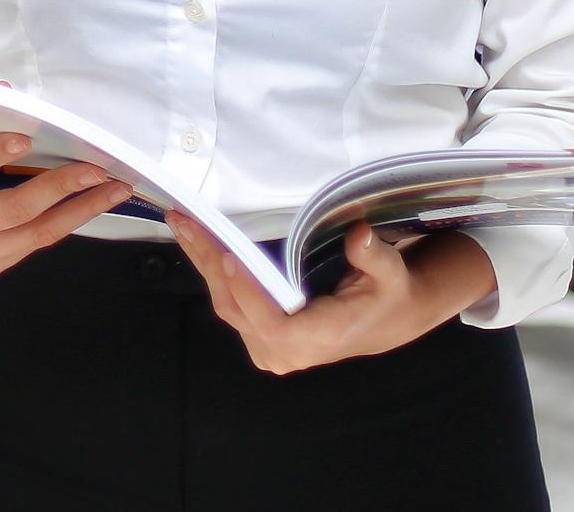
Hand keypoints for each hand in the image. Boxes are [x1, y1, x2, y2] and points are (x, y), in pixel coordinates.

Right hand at [0, 107, 135, 277]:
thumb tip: (6, 94)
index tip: (26, 138)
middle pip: (12, 209)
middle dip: (59, 187)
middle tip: (95, 169)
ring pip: (33, 234)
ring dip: (79, 212)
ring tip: (113, 190)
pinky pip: (33, 244)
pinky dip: (65, 223)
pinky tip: (91, 205)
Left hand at [170, 218, 480, 374]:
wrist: (387, 320)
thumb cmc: (388, 294)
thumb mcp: (390, 273)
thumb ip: (373, 256)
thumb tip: (360, 233)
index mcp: (320, 338)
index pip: (273, 325)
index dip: (248, 295)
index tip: (228, 258)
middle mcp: (289, 352)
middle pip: (237, 310)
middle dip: (208, 262)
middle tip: (185, 221)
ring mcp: (271, 351)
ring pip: (226, 307)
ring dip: (203, 263)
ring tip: (182, 224)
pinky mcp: (261, 341)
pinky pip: (230, 307)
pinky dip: (213, 274)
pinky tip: (199, 244)